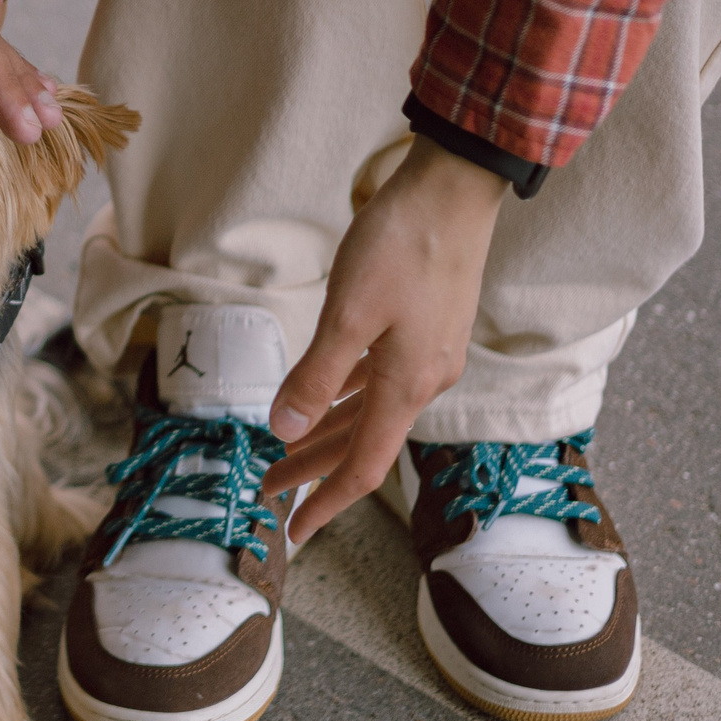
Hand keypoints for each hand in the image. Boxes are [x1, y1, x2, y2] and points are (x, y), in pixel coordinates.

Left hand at [262, 139, 509, 539]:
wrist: (454, 188)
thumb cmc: (401, 244)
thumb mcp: (348, 313)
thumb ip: (316, 377)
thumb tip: (284, 430)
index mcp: (408, 384)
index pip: (364, 465)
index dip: (325, 501)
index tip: (293, 531)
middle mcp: (423, 378)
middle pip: (361, 443)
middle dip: (312, 471)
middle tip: (266, 491)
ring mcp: (426, 354)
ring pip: (367, 413)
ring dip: (324, 435)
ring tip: (282, 454)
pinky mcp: (422, 329)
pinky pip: (376, 382)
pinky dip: (344, 399)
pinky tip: (321, 401)